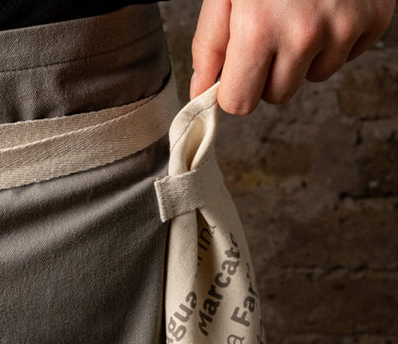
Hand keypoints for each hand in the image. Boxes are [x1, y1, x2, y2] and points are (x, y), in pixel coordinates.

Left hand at [190, 0, 395, 113]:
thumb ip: (210, 45)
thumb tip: (201, 90)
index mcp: (258, 29)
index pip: (240, 103)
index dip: (236, 88)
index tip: (238, 70)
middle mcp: (302, 34)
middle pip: (277, 96)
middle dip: (270, 73)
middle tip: (273, 31)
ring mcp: (342, 28)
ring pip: (313, 78)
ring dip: (305, 57)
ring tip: (302, 13)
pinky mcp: (372, 19)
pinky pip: (347, 57)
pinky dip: (336, 40)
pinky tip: (328, 8)